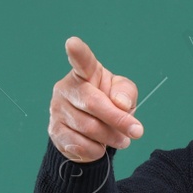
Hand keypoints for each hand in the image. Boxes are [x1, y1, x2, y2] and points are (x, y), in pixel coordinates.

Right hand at [48, 36, 143, 162]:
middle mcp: (66, 88)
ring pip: (89, 128)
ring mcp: (57, 109)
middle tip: (137, 131)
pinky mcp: (55, 131)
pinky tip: (100, 146)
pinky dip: (97, 150)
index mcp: (85, 73)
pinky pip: (80, 145)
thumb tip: (120, 104)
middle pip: (93, 103)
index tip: (72, 43)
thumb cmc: (107, 103)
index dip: (78, 53)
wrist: (89, 132)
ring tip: (121, 139)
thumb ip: (126, 92)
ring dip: (111, 137)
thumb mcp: (123, 94)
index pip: (82, 61)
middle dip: (118, 120)